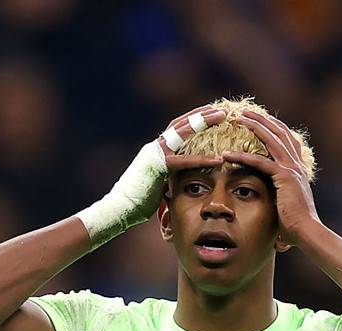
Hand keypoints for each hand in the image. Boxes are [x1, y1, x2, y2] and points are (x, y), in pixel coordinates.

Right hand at [76, 104, 224, 249]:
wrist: (119, 209)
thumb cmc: (137, 202)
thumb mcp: (157, 184)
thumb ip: (168, 177)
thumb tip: (177, 181)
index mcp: (156, 150)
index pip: (177, 127)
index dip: (194, 118)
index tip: (212, 113)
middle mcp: (155, 147)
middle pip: (181, 123)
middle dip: (202, 113)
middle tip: (223, 109)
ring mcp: (155, 154)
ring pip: (182, 132)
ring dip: (203, 122)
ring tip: (222, 118)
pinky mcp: (157, 167)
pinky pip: (183, 161)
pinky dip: (201, 160)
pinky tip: (218, 160)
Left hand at [221, 109, 319, 244]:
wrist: (307, 232)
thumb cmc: (296, 227)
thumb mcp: (285, 208)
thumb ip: (278, 203)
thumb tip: (269, 211)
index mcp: (298, 169)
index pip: (287, 140)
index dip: (274, 127)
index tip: (260, 120)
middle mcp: (296, 165)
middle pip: (279, 132)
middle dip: (262, 119)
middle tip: (245, 112)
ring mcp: (291, 169)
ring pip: (271, 139)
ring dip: (254, 126)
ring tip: (237, 118)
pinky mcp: (284, 177)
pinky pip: (260, 162)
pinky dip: (243, 157)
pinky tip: (227, 155)